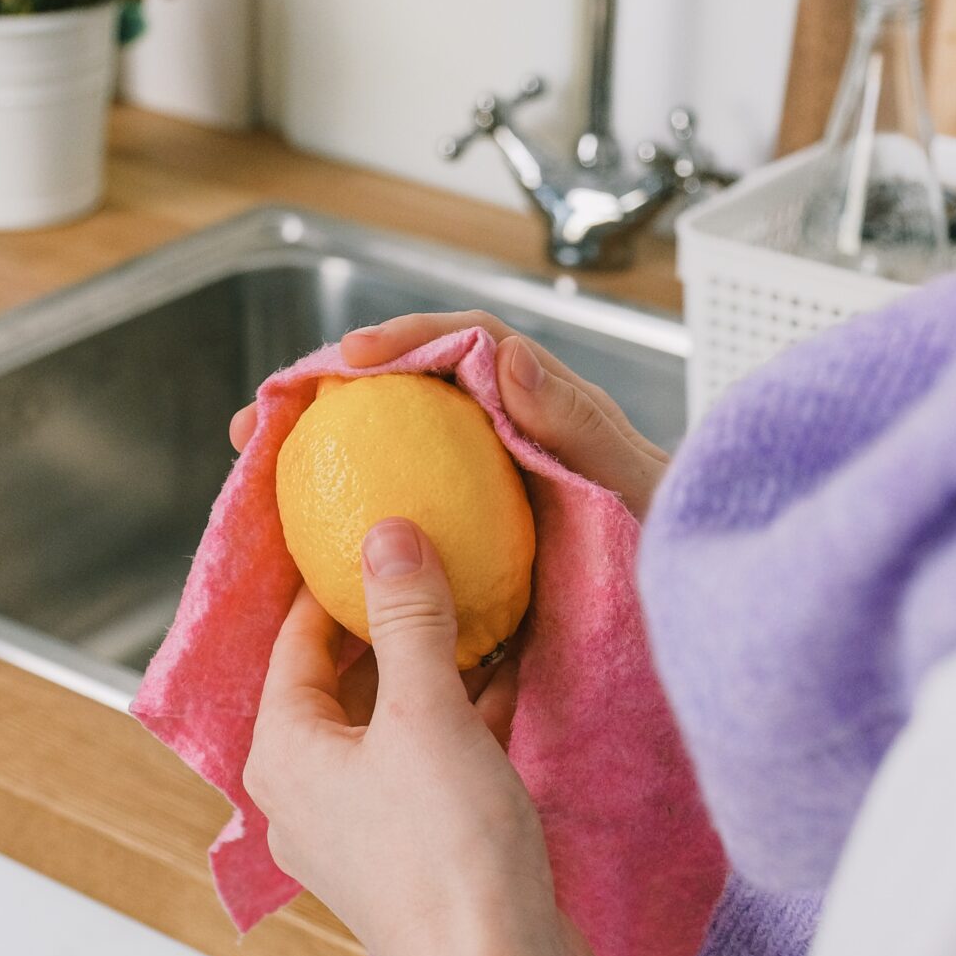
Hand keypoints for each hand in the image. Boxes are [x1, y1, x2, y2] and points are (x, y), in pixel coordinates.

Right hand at [230, 311, 670, 520]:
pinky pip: (399, 515)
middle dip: (327, 392)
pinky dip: (342, 516)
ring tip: (257, 465)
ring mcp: (487, 489)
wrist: (699, 616)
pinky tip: (298, 545)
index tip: (351, 360)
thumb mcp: (645, 490)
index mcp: (551, 407)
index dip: (405, 339)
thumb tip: (511, 358)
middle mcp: (511, 437)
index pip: (469, 347)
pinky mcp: (472, 541)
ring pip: (389, 450)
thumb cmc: (683, 551)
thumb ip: (584, 427)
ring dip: (319, 450)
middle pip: (407, 393)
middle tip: (263, 416)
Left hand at [245, 518, 573, 955]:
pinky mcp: (415, 852)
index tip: (367, 531)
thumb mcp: (427, 712)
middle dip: (390, 622)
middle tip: (431, 560)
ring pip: (391, 722)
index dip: (330, 582)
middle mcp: (308, 794)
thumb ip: (408, 616)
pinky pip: (429, 761)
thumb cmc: (447, 858)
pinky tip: (510, 677)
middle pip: (342, 681)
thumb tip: (386, 535)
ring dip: (434, 668)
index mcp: (284, 755)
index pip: (294, 642)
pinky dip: (462, 718)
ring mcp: (361, 828)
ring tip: (479, 608)